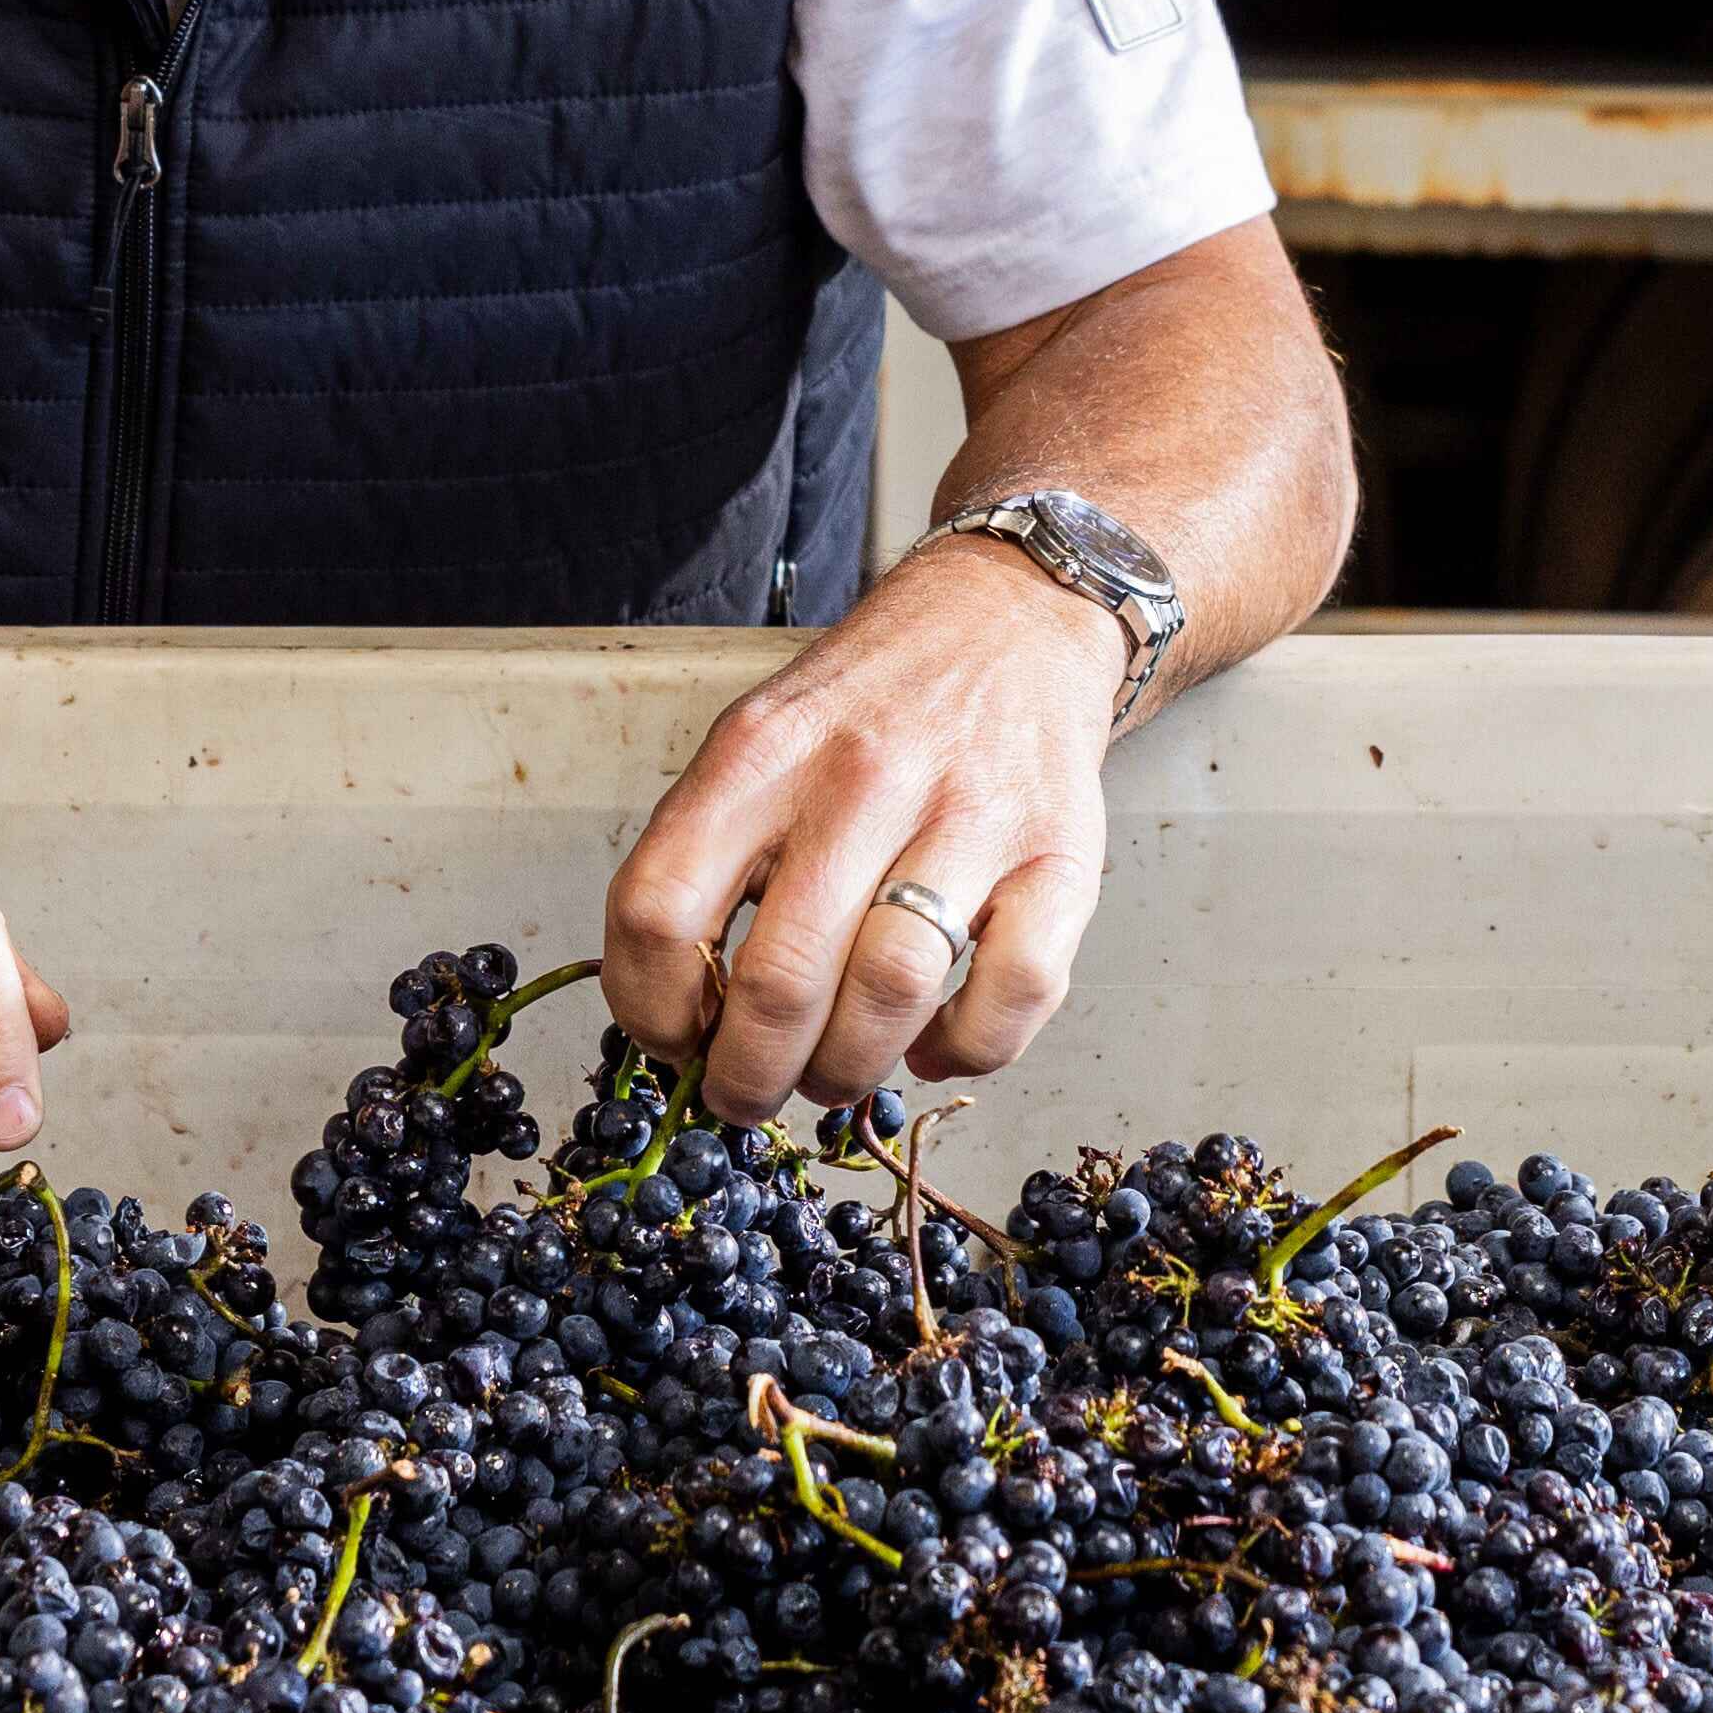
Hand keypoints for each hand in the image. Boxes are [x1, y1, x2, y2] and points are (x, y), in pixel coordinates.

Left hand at [600, 534, 1128, 1122]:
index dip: (649, 1006)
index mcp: (762, 752)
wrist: (1012, 616)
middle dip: (750, 1075)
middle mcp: (863, 777)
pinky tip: (930, 1042)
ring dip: (847, 1070)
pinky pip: (1014, 994)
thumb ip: (711, 854)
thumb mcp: (761, 739)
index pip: (661, 907)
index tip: (671, 1040)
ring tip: (832, 1075)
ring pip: (891, 993)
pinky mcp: (1063, 855)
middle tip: (747, 1096)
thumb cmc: (871, 704)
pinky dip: (964, 1050)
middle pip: (780, 978)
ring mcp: (971, 814)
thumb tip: (682, 1015)